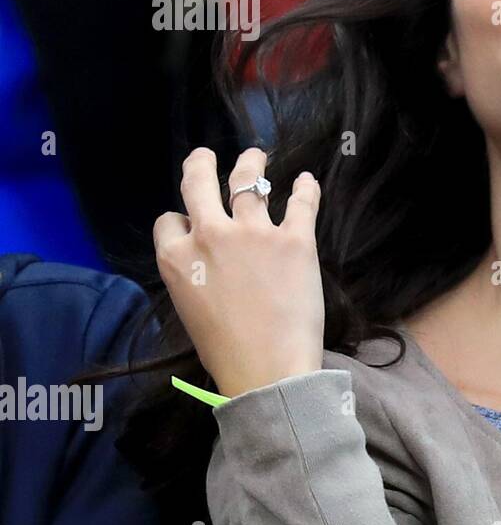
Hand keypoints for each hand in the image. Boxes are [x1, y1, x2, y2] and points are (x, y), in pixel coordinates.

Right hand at [154, 147, 324, 398]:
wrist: (268, 369)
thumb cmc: (225, 351)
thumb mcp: (188, 308)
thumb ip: (192, 273)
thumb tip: (204, 258)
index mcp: (176, 257)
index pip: (170, 220)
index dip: (181, 221)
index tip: (192, 225)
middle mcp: (210, 235)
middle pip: (199, 181)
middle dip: (201, 163)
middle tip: (208, 155)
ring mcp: (254, 233)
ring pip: (248, 179)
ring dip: (251, 163)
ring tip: (256, 155)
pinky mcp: (295, 239)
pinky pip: (301, 202)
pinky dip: (305, 188)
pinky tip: (306, 181)